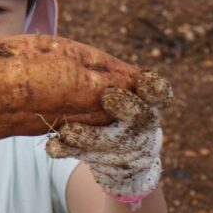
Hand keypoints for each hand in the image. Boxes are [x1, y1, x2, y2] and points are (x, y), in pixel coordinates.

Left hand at [46, 70, 172, 203]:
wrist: (124, 164)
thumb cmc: (117, 116)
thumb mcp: (122, 97)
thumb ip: (107, 80)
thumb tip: (62, 48)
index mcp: (147, 104)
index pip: (159, 93)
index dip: (155, 88)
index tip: (143, 81)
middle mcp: (142, 126)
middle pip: (140, 116)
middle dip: (126, 106)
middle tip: (109, 97)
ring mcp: (127, 149)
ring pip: (110, 142)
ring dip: (88, 136)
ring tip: (68, 131)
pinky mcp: (108, 165)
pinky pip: (86, 158)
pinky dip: (67, 151)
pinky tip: (53, 146)